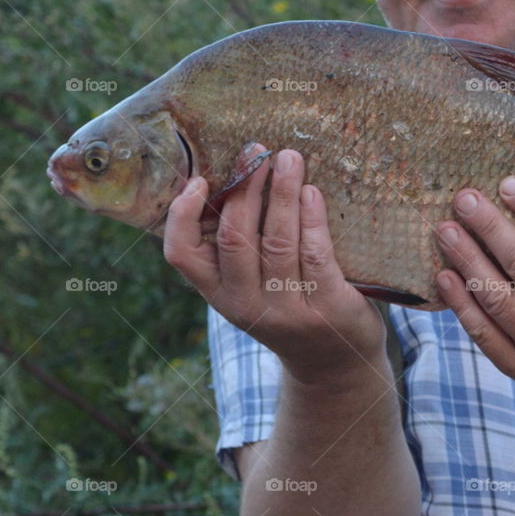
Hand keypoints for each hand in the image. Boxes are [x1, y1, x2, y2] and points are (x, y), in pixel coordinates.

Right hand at [163, 148, 384, 382]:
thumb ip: (239, 248)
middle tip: (256, 151)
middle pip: (234, 237)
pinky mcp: (327, 308)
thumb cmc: (290, 307)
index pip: (181, 255)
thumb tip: (237, 175)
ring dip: (282, 191)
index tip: (201, 180)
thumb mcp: (251, 287)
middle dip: (244, 187)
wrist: (333, 364)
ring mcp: (287, 309)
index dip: (183, 215)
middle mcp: (247, 304)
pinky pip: (315, 254)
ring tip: (289, 158)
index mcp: (220, 294)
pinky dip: (312, 218)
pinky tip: (312, 194)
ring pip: (277, 240)